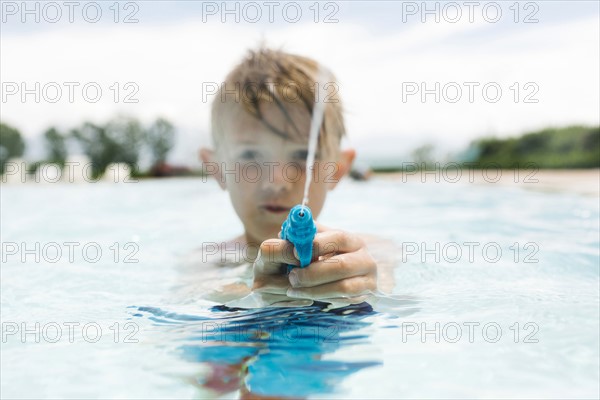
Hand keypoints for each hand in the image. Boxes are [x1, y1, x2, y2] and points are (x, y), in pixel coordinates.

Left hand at [252, 228, 377, 303]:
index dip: (316, 245)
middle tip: (292, 277)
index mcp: (355, 242)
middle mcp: (366, 260)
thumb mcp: (322, 243)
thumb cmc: (330, 256)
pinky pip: (342, 301)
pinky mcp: (364, 298)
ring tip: (293, 289)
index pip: (338, 238)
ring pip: (343, 287)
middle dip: (313, 273)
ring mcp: (368, 281)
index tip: (295, 252)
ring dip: (315, 290)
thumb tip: (284, 234)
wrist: (351, 276)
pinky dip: (322, 299)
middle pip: (341, 265)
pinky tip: (305, 296)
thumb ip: (307, 238)